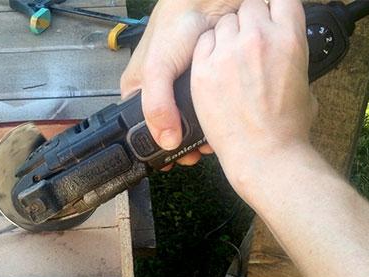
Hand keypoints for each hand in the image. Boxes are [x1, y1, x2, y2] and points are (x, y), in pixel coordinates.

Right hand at [120, 0, 239, 167]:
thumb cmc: (177, 25)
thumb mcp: (157, 68)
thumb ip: (157, 105)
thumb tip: (167, 142)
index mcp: (140, 89)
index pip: (145, 129)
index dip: (161, 147)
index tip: (178, 160)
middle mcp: (163, 89)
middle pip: (172, 126)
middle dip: (185, 142)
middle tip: (200, 154)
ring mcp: (188, 84)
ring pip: (195, 117)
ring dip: (204, 131)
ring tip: (215, 142)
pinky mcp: (211, 77)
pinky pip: (213, 103)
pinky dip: (219, 113)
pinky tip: (228, 120)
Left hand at [190, 0, 316, 200]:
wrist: (264, 154)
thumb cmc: (288, 128)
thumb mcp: (305, 86)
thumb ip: (292, 61)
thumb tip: (286, 57)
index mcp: (289, 39)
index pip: (282, 0)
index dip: (275, 9)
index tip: (271, 18)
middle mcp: (258, 39)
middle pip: (249, 7)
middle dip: (250, 22)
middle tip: (250, 44)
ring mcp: (227, 53)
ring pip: (224, 23)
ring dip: (228, 35)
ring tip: (231, 58)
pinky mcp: (203, 70)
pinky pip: (203, 43)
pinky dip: (208, 50)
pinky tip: (214, 66)